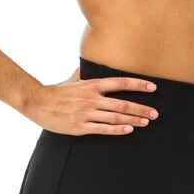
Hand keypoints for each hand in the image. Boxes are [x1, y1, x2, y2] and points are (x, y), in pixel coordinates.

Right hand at [24, 67, 159, 135]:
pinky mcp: (80, 126)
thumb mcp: (73, 79)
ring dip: (133, 119)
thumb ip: (85, 73)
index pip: (120, 82)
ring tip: (146, 121)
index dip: (138, 84)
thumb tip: (90, 64)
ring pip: (115, 117)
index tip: (153, 87)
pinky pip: (103, 129)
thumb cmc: (57, 92)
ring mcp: (86, 113)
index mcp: (92, 85)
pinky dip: (117, 129)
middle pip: (122, 103)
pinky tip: (129, 129)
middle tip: (155, 112)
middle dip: (141, 108)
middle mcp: (91, 98)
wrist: (38, 103)